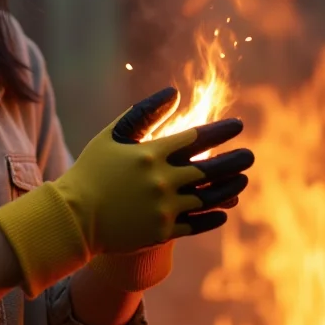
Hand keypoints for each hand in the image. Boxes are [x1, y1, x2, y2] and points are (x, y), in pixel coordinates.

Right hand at [89, 87, 247, 291]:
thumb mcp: (114, 135)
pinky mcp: (162, 232)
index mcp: (151, 154)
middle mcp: (162, 181)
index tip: (238, 125)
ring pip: (208, 198)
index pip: (196, 138)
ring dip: (229, 187)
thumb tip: (174, 92)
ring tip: (242, 179)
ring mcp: (164, 209)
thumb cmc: (92, 169)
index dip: (220, 131)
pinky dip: (213, 216)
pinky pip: (197, 224)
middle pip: (210, 169)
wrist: (74, 216)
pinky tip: (224, 209)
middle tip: (250, 155)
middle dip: (234, 160)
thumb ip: (144, 113)